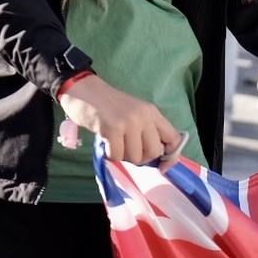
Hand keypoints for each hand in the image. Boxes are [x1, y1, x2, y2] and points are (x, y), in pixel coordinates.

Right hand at [57, 74, 182, 168]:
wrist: (83, 90)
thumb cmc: (108, 105)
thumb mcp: (134, 112)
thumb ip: (147, 130)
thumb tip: (158, 158)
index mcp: (152, 112)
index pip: (173, 138)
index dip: (171, 156)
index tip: (162, 166)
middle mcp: (143, 116)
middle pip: (154, 152)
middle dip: (141, 157)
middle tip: (127, 148)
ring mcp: (128, 122)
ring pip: (135, 157)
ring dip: (123, 156)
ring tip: (114, 142)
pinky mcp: (112, 129)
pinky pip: (117, 156)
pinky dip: (110, 154)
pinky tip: (105, 142)